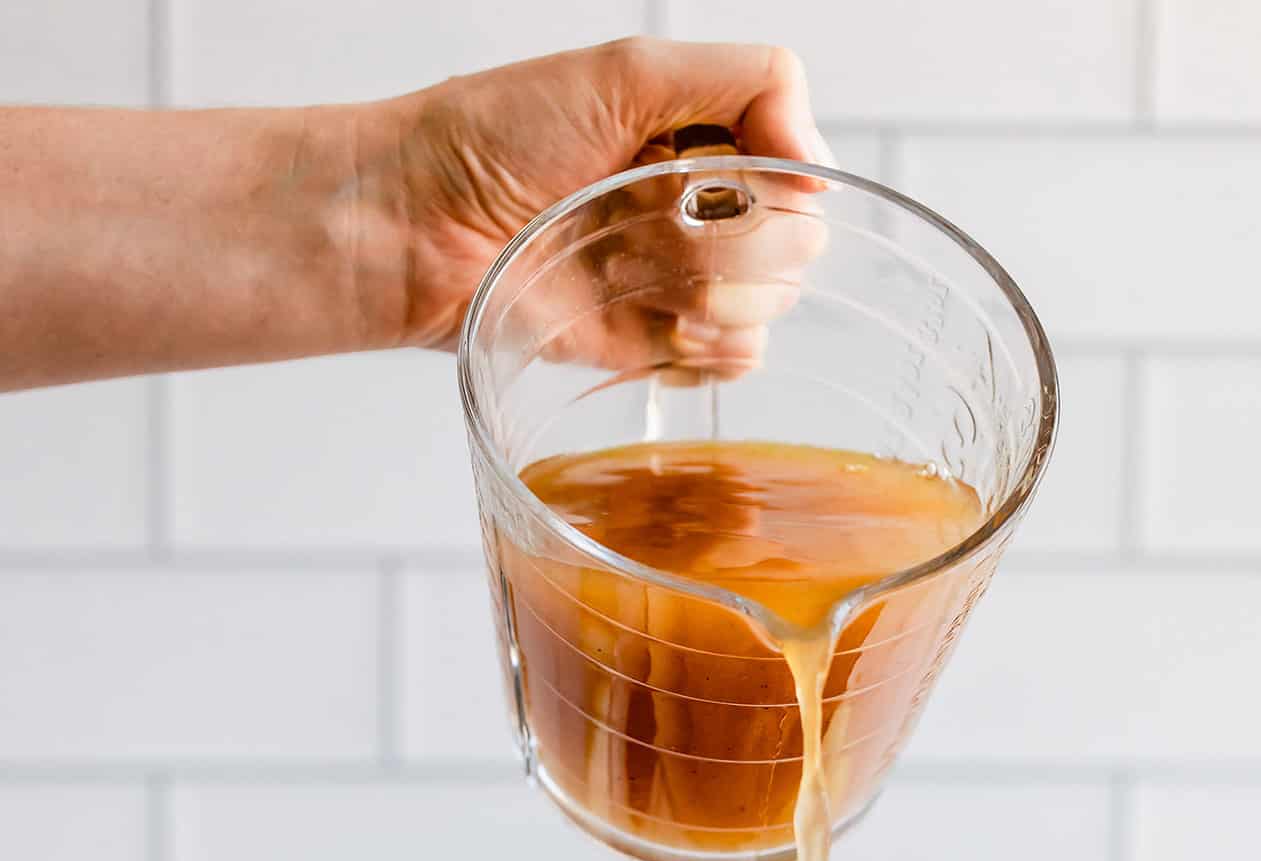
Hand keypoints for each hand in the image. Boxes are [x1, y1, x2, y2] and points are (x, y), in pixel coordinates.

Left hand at [358, 38, 829, 355]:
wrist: (414, 230)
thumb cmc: (492, 139)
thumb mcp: (625, 72)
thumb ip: (748, 83)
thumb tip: (821, 163)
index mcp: (704, 138)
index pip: (801, 170)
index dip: (772, 180)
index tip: (702, 172)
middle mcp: (701, 210)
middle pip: (798, 245)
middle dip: (739, 241)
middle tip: (655, 220)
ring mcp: (681, 283)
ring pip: (771, 306)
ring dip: (718, 294)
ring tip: (635, 270)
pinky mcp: (655, 349)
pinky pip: (735, 363)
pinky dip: (710, 349)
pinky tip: (658, 327)